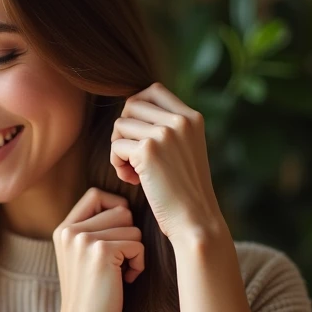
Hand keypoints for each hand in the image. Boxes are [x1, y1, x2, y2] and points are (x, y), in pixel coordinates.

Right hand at [51, 187, 144, 311]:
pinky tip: (125, 280)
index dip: (116, 209)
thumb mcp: (82, 258)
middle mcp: (70, 230)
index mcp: (63, 229)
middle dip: (128, 235)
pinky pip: (137, 244)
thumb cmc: (91, 297)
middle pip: (120, 209)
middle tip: (118, 261)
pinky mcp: (101, 252)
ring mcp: (83, 240)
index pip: (96, 194)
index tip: (118, 235)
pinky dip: (138, 263)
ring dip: (134, 250)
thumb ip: (93, 231)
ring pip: (132, 226)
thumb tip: (127, 208)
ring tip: (120, 272)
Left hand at [108, 82, 224, 243]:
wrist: (195, 221)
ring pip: (121, 124)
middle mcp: (181, 120)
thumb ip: (167, 129)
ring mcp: (165, 133)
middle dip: (125, 129)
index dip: (137, 110)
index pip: (154, 90)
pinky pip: (116, 146)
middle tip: (132, 155)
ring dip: (119, 148)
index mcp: (192, 117)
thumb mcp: (184, 151)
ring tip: (133, 171)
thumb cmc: (184, 192)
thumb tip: (131, 109)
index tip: (139, 136)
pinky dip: (117, 164)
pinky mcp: (148, 150)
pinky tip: (132, 180)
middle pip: (132, 104)